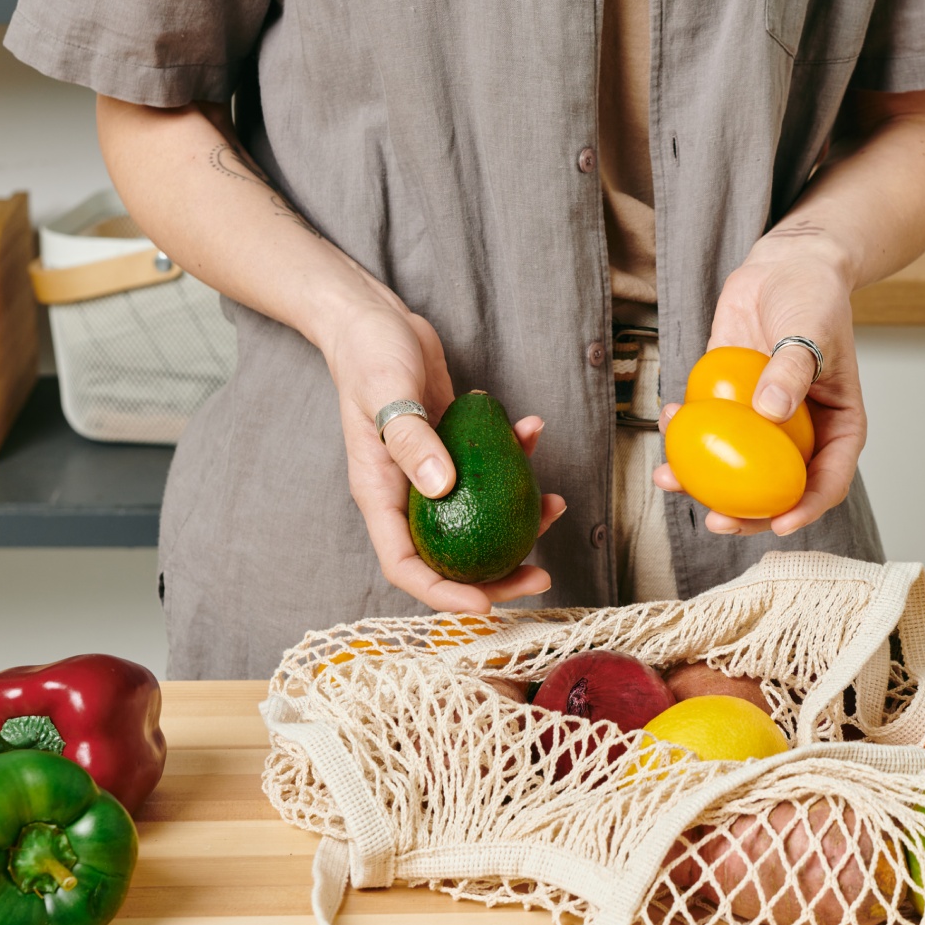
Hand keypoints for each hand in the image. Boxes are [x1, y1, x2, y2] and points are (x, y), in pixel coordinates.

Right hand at [316, 273, 565, 611]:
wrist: (374, 320)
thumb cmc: (370, 354)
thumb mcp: (387, 394)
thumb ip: (412, 440)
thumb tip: (442, 488)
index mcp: (380, 494)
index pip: (406, 564)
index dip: (444, 593)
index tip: (485, 604)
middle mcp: (407, 493)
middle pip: (450, 553)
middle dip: (497, 573)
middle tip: (542, 574)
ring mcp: (432, 472)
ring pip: (478, 515)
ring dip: (519, 517)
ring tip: (555, 504)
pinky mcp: (453, 447)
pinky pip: (490, 467)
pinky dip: (515, 456)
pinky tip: (532, 429)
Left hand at [653, 238, 865, 536]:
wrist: (782, 267)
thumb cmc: (813, 296)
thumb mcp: (811, 330)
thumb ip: (792, 370)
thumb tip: (771, 414)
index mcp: (837, 427)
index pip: (828, 481)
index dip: (806, 510)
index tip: (780, 524)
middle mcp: (800, 433)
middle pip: (775, 489)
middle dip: (744, 515)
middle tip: (714, 520)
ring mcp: (762, 422)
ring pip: (734, 468)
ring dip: (700, 482)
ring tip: (668, 480)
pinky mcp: (729, 403)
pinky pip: (708, 430)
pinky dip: (685, 435)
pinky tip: (667, 423)